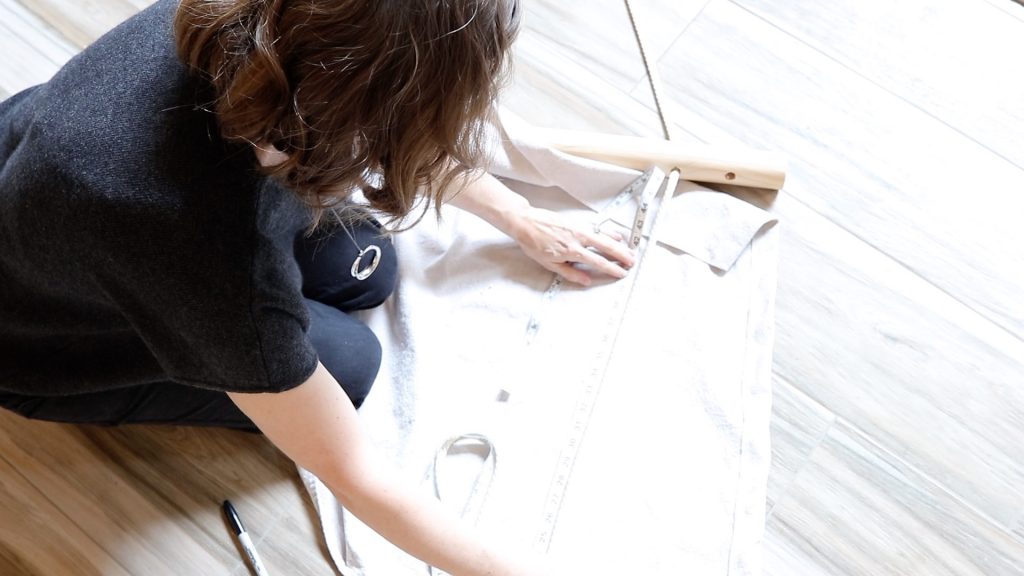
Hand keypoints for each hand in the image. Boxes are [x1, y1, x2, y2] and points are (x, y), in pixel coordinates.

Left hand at [506, 206, 634, 285]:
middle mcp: (579, 238)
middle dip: (621, 255)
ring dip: (618, 244)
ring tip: (629, 251)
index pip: (598, 262)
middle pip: (606, 247)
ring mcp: (579, 228)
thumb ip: (570, 272)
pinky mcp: (577, 223)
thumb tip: (586, 280)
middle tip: (632, 262)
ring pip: (604, 236)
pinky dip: (608, 233)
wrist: (526, 222)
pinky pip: (597, 229)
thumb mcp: (549, 264)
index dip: (612, 268)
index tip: (621, 272)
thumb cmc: (534, 243)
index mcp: (572, 251)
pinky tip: (615, 236)